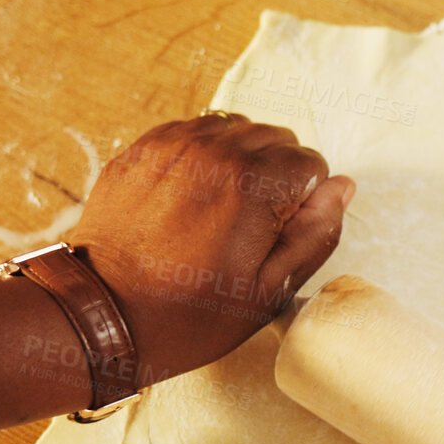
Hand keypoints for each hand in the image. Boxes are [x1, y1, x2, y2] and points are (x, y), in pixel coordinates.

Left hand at [65, 113, 355, 384]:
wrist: (102, 314)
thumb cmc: (190, 313)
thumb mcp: (270, 291)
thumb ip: (315, 234)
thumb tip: (342, 187)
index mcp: (253, 186)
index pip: (311, 163)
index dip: (304, 202)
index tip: (277, 234)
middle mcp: (215, 152)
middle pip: (276, 138)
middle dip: (277, 176)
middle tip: (252, 226)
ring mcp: (173, 145)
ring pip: (236, 129)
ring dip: (241, 161)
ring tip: (222, 210)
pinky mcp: (143, 149)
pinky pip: (194, 131)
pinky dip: (205, 156)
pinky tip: (193, 197)